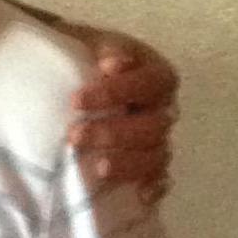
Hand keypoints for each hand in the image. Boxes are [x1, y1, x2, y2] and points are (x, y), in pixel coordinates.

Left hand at [64, 29, 178, 200]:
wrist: (75, 79)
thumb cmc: (83, 60)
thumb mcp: (87, 43)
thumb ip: (99, 47)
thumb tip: (109, 62)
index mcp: (155, 74)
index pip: (148, 83)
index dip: (118, 92)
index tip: (76, 99)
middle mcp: (163, 108)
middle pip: (152, 125)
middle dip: (113, 133)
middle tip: (74, 135)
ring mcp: (158, 139)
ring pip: (156, 155)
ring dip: (128, 163)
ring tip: (98, 169)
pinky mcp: (149, 165)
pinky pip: (161, 179)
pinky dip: (154, 187)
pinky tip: (140, 195)